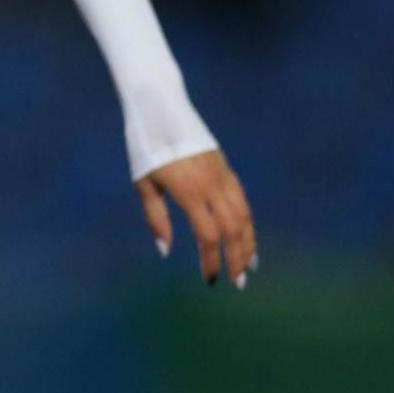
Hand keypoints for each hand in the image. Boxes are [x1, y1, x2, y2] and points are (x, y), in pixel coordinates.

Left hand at [136, 148, 257, 287]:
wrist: (160, 109)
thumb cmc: (144, 147)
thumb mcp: (143, 182)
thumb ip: (156, 217)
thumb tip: (165, 252)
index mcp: (189, 191)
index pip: (209, 235)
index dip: (211, 260)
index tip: (210, 279)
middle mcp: (212, 185)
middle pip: (234, 229)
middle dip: (238, 258)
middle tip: (239, 283)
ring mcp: (222, 175)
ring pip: (244, 214)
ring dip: (249, 242)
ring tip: (250, 265)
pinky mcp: (225, 168)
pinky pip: (242, 200)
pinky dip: (247, 221)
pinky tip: (245, 234)